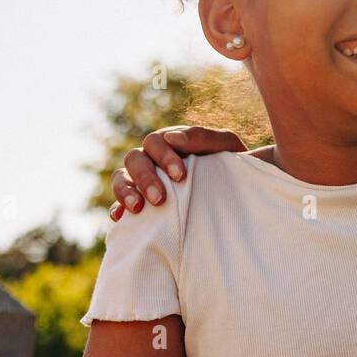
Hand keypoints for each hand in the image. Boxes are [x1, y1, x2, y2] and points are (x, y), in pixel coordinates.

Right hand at [108, 126, 246, 220]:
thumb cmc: (230, 164)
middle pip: (134, 159)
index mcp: (169, 143)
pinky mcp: (139, 205)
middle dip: (145, 178)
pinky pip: (118, 205)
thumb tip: (173, 138)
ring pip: (121, 178)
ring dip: (126, 191)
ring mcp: (142, 182)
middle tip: (159, 198)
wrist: (239, 194)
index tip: (180, 176)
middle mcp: (152, 159)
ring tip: (137, 208)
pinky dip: (117, 209)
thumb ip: (203, 138)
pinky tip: (120, 218)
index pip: (155, 142)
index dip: (163, 157)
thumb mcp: (226, 147)